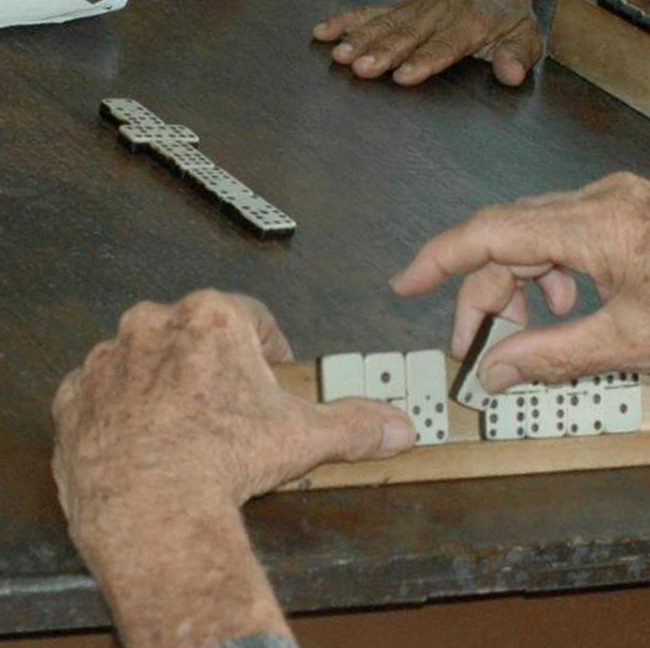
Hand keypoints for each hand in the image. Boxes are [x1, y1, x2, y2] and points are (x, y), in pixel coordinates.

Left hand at [52, 290, 413, 524]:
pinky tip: (145, 443)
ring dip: (164, 383)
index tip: (272, 372)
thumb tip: (400, 428)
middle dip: (213, 363)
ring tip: (187, 428)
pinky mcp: (74, 398)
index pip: (252, 317)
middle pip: (195, 332)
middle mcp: (155, 324)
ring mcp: (109, 360)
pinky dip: (121, 411)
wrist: (152, 508)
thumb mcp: (307, 437)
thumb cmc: (226, 459)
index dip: (269, 346)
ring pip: (145, 359)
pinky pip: (102, 394)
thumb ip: (357, 424)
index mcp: (214, 318)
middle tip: (232, 406)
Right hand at [313, 0, 543, 86]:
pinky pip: (372, 12)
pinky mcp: (403, 7)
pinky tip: (324, 32)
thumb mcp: (526, 35)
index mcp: (471, 24)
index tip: (404, 75)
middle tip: (361, 67)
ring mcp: (418, 9)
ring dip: (360, 39)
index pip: (445, 44)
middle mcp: (439, 14)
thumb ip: (518, 56)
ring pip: (386, 23)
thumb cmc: (508, 12)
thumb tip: (512, 74)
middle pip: (408, 35)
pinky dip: (347, 21)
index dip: (424, 59)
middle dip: (383, 51)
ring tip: (340, 55)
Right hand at [392, 173, 649, 391]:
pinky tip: (574, 304)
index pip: (489, 233)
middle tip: (474, 348)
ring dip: (523, 281)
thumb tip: (492, 370)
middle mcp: (601, 197)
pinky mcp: (638, 206)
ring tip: (534, 330)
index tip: (404, 285)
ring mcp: (622, 196)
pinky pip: (574, 230)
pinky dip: (557, 269)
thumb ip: (550, 354)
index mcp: (593, 224)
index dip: (439, 259)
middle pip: (511, 235)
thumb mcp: (628, 345)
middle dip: (485, 291)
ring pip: (541, 233)